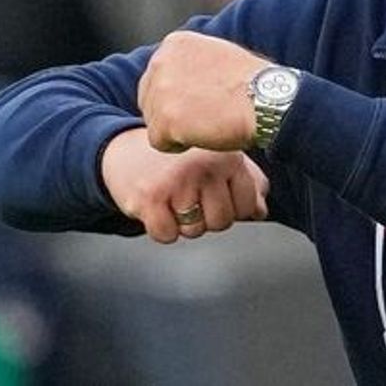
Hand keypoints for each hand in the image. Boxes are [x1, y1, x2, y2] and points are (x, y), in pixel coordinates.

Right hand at [101, 127, 268, 242]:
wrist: (123, 149)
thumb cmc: (179, 159)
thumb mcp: (217, 159)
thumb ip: (247, 182)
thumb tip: (261, 211)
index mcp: (227, 156)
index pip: (247, 206)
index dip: (232, 208)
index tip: (217, 193)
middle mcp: (204, 167)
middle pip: (222, 222)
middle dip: (208, 217)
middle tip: (192, 197)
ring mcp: (176, 182)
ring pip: (195, 231)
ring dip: (184, 223)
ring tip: (174, 198)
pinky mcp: (149, 198)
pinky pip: (167, 236)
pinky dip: (162, 228)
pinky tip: (158, 206)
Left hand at [138, 30, 268, 152]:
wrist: (268, 101)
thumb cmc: (253, 83)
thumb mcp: (218, 55)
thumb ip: (191, 63)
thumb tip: (178, 80)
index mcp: (176, 43)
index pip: (158, 77)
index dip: (180, 95)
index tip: (206, 99)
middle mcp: (161, 61)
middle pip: (150, 100)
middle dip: (173, 112)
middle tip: (207, 115)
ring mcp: (161, 90)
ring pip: (154, 122)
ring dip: (177, 129)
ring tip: (209, 122)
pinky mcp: (164, 118)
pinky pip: (158, 141)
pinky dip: (179, 145)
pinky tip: (204, 134)